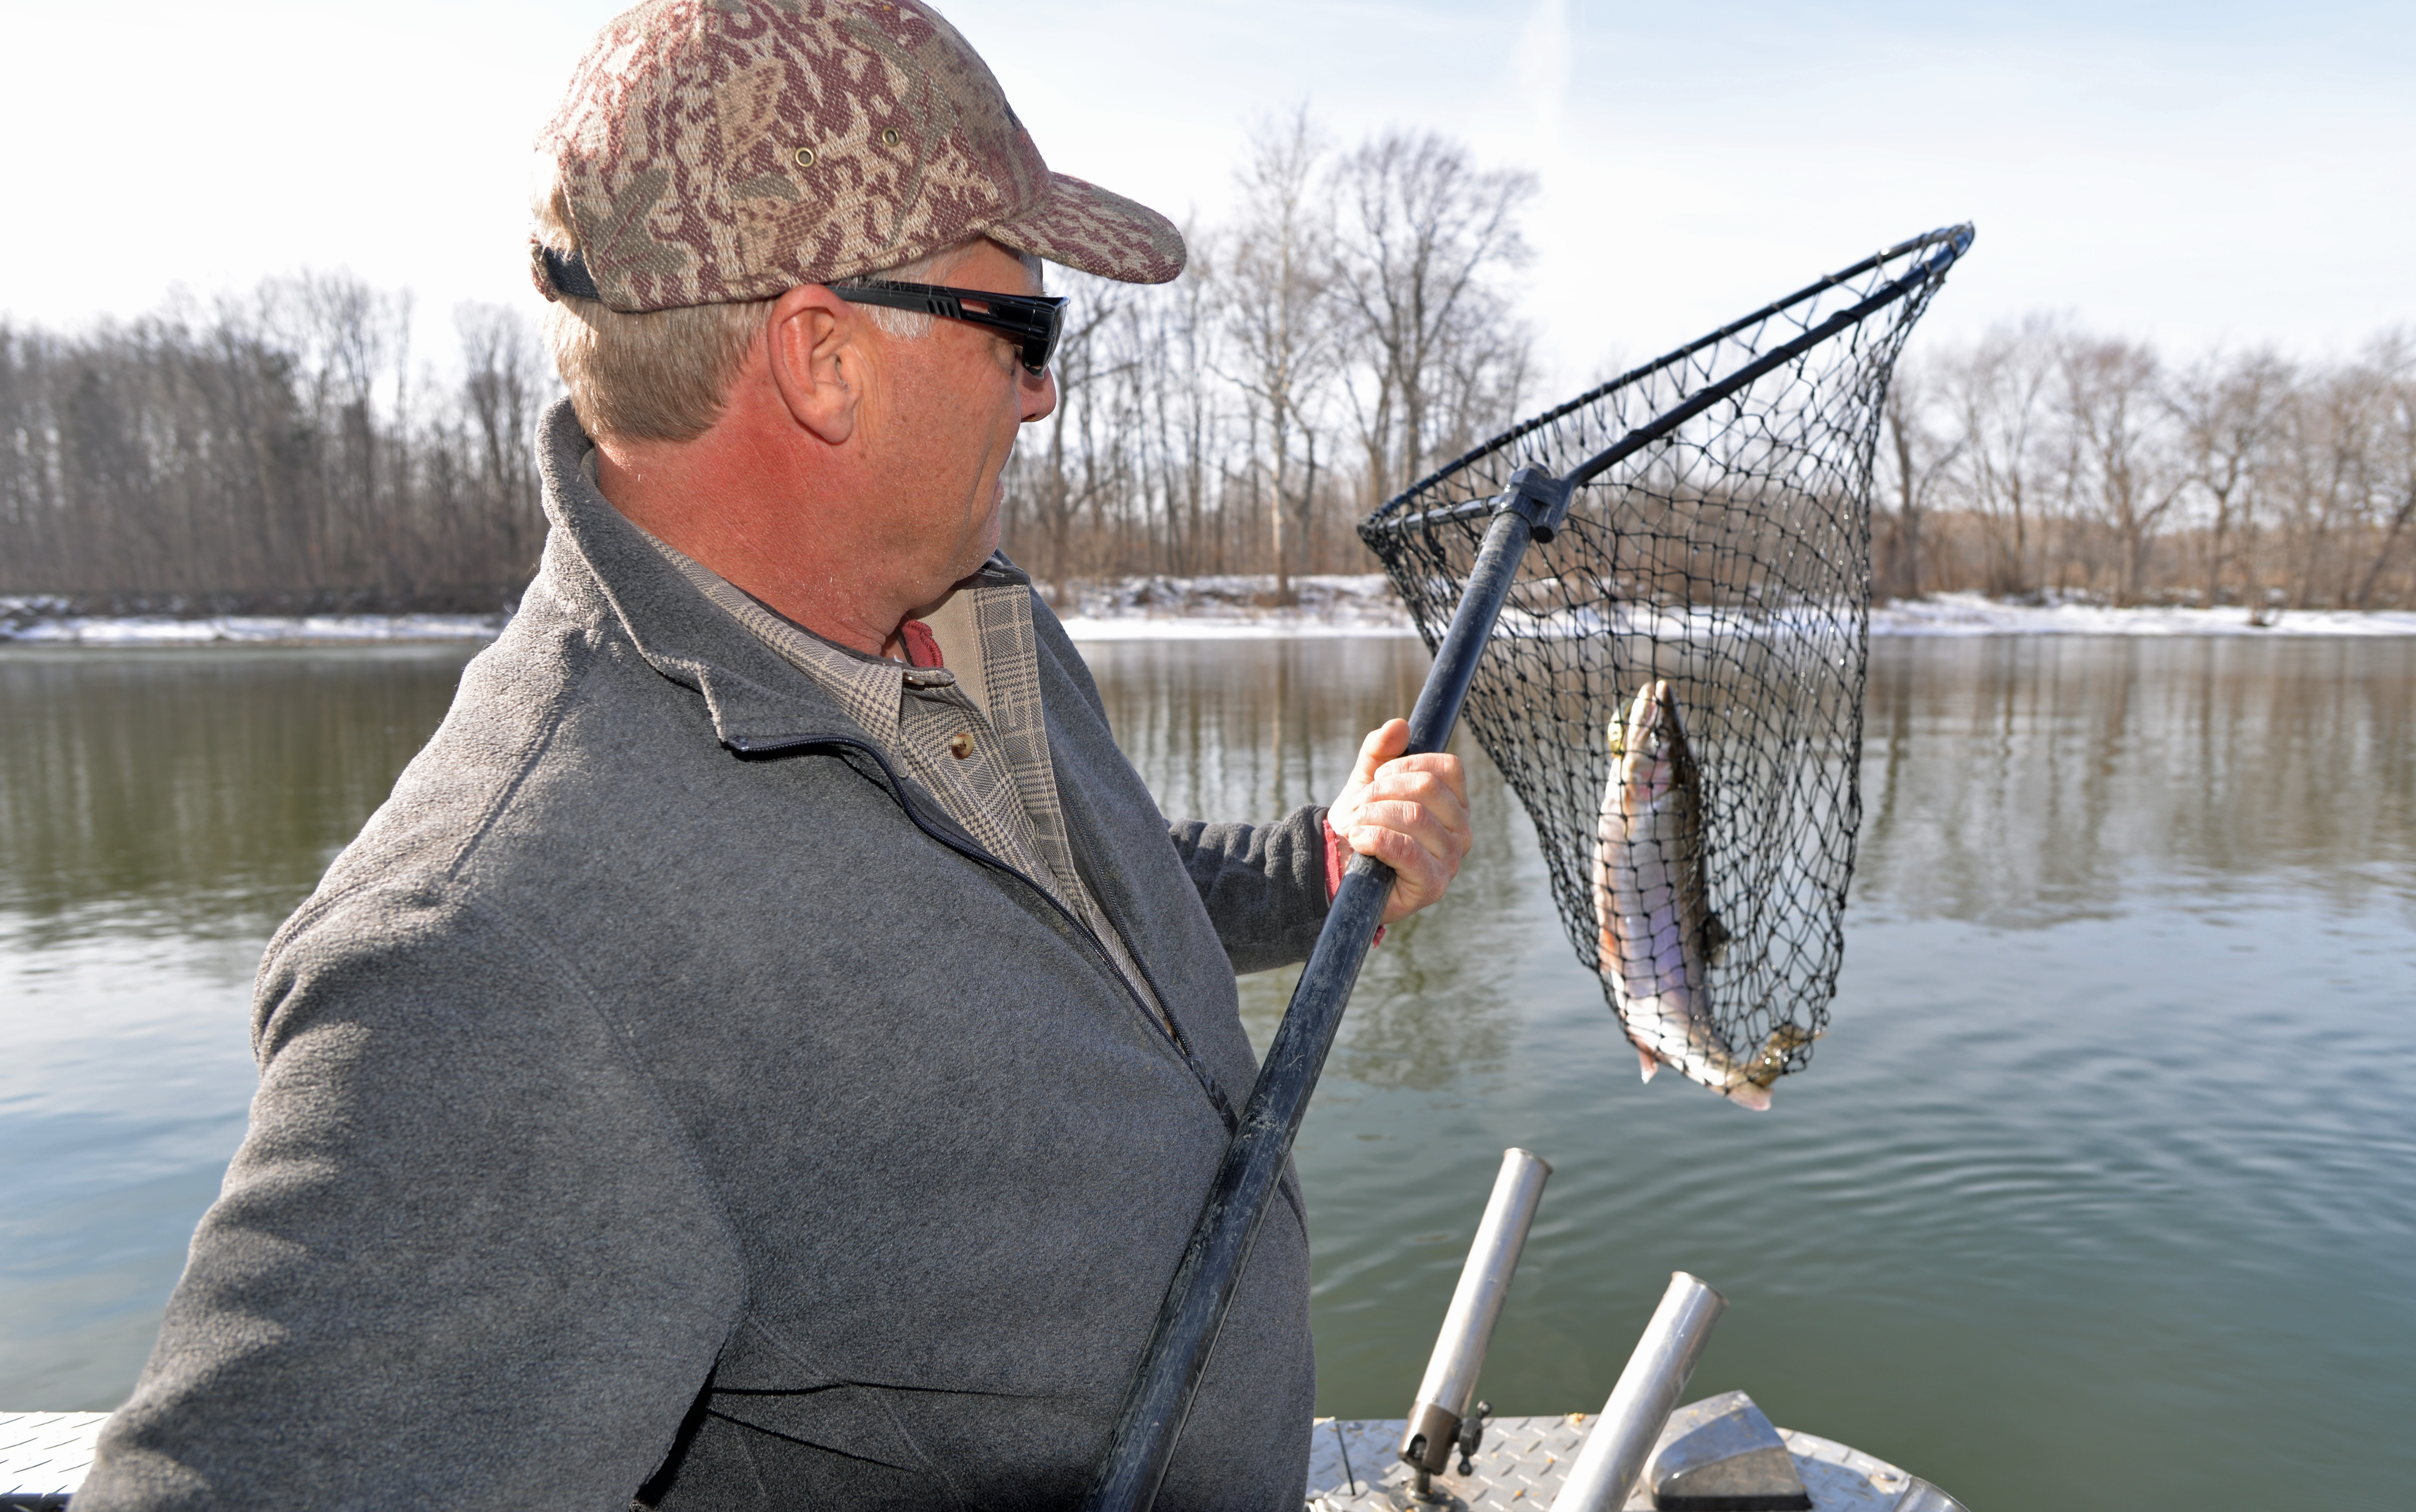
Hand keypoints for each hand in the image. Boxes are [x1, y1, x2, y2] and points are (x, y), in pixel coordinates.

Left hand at [1326, 719, 1471, 924]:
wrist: (1338, 869)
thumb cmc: (1360, 824)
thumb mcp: (1366, 781)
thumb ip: (1379, 751)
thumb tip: (1399, 726)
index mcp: (1454, 804)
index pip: (1448, 767)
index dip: (1406, 765)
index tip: (1377, 777)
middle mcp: (1461, 832)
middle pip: (1428, 788)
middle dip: (1381, 791)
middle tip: (1358, 806)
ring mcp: (1450, 860)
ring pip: (1414, 815)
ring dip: (1371, 815)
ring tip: (1354, 826)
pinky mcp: (1433, 885)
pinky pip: (1405, 850)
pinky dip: (1374, 838)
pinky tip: (1359, 841)